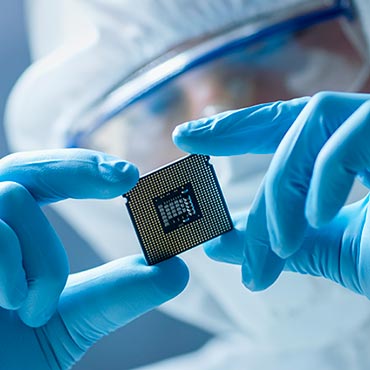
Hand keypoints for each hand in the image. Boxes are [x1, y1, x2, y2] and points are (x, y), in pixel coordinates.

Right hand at [0, 149, 187, 369]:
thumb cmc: (10, 360)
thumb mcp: (69, 322)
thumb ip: (116, 293)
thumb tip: (176, 270)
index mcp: (4, 237)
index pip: (39, 180)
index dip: (80, 167)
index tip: (130, 175)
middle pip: (22, 168)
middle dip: (78, 167)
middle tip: (126, 177)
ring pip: (13, 198)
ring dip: (44, 259)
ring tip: (37, 310)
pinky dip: (15, 273)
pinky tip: (9, 310)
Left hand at [173, 91, 369, 297]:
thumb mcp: (334, 250)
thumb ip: (277, 243)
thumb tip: (218, 244)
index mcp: (348, 153)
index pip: (282, 125)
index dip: (235, 126)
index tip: (189, 136)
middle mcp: (368, 129)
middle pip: (290, 123)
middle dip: (242, 156)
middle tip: (210, 213)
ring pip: (311, 128)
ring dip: (280, 193)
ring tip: (270, 250)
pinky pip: (353, 136)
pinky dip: (321, 180)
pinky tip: (308, 224)